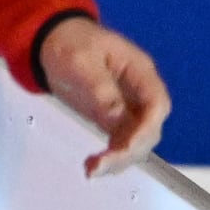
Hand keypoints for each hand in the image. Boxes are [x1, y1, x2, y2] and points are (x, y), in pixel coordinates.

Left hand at [39, 17, 171, 177]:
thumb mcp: (81, 60)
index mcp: (139, 71)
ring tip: (92, 170)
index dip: (147, 128)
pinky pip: (120, 143)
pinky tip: (92, 166)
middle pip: (149, 129)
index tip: (127, 146)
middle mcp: (139, 92)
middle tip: (102, 165)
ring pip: (136, 141)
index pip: (157, 104)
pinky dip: (109, 157)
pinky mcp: (113, 119)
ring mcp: (128, 107)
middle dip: (130, 150)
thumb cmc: (69, 41)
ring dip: (119, 159)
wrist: (51, 39)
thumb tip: (116, 117)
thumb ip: (100, 88)